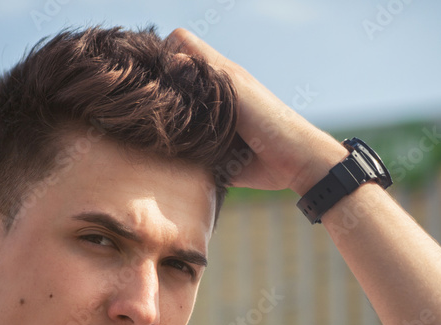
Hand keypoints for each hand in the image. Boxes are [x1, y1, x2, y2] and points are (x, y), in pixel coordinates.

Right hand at [164, 28, 344, 195]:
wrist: (291, 162)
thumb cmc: (269, 118)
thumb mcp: (236, 88)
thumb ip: (205, 74)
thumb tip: (171, 59)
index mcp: (214, 74)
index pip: (179, 46)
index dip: (166, 50)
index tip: (155, 68)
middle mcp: (205, 97)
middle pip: (169, 84)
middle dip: (156, 92)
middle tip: (150, 105)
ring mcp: (202, 126)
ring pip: (169, 119)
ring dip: (162, 126)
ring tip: (157, 132)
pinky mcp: (203, 155)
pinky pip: (179, 154)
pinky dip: (172, 156)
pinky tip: (167, 156)